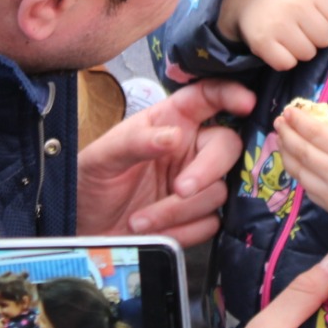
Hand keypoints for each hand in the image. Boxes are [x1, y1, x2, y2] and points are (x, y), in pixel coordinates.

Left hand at [76, 78, 255, 246]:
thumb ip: (136, 142)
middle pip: (228, 147)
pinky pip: (210, 223)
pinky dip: (182, 231)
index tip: (244, 102)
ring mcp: (196, 184)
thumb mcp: (102, 158)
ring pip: (218, 191)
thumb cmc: (90, 183)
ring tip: (139, 221)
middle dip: (207, 170)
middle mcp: (189, 148)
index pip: (207, 97)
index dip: (230, 93)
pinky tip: (155, 233)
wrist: (83, 230)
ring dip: (179, 210)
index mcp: (169, 122)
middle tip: (179, 189)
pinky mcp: (197, 218)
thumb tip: (175, 136)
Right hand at [217, 0, 327, 70]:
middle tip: (302, 26)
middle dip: (317, 37)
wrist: (247, 0)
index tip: (317, 14)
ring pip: (308, 54)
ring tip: (290, 35)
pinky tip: (278, 45)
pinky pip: (287, 63)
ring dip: (301, 50)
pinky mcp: (262, 42)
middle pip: (326, 39)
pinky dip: (284, 59)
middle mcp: (295, 4)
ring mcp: (277, 24)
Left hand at [275, 105, 327, 226]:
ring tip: (281, 141)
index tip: (288, 111)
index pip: (314, 132)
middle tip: (279, 123)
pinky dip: (299, 173)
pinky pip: (307, 188)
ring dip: (286, 154)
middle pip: (301, 150)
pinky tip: (296, 163)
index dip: (298, 121)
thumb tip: (316, 130)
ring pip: (298, 171)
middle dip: (286, 134)